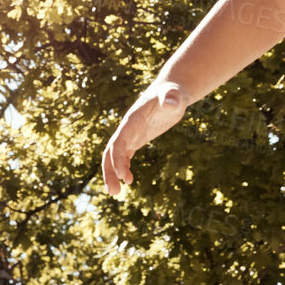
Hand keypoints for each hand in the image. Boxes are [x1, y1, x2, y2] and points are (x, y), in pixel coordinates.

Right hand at [101, 80, 187, 196]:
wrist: (172, 91)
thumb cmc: (174, 93)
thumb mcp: (175, 96)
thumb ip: (172, 99)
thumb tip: (171, 103)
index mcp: (132, 120)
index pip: (119, 142)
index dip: (118, 160)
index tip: (124, 177)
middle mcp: (127, 128)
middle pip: (110, 151)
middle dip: (109, 172)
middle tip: (114, 193)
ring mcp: (131, 133)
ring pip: (114, 155)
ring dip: (113, 173)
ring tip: (117, 193)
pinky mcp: (137, 138)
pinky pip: (124, 155)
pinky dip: (123, 168)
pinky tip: (129, 180)